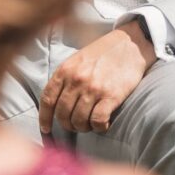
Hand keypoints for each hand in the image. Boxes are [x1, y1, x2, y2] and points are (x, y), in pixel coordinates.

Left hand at [40, 21, 156, 135]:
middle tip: (76, 125)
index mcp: (65, 70)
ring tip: (90, 123)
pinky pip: (98, 121)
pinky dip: (99, 127)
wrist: (130, 45)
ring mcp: (93, 88)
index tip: (46, 129)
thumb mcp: (77, 60)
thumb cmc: (102, 54)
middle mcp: (76, 80)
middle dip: (67, 125)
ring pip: (79, 121)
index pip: (48, 99)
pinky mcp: (111, 96)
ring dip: (83, 127)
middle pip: (62, 114)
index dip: (44, 118)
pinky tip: (103, 123)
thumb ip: (65, 78)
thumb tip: (56, 103)